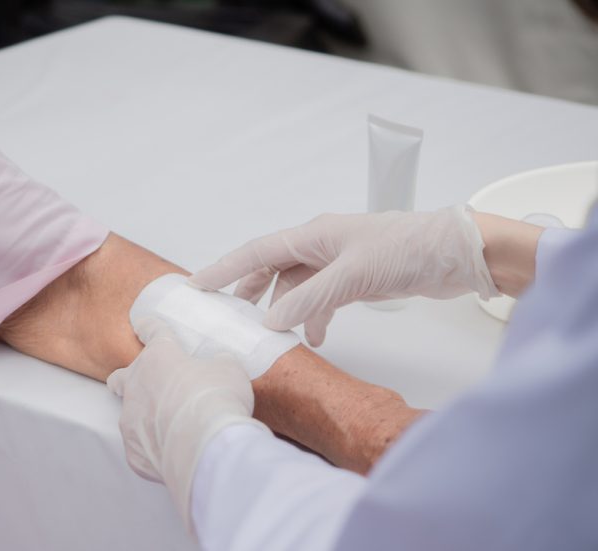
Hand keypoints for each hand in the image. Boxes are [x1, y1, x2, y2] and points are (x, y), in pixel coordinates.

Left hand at [107, 318, 268, 530]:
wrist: (207, 447)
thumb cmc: (217, 399)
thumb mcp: (229, 369)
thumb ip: (219, 364)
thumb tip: (218, 367)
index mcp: (159, 357)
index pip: (153, 332)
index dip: (150, 327)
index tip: (145, 324)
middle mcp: (137, 386)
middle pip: (119, 378)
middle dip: (128, 379)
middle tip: (147, 385)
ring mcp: (131, 422)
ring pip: (130, 417)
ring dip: (148, 419)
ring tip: (175, 429)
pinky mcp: (134, 454)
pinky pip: (143, 449)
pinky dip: (156, 449)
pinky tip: (176, 452)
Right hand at [189, 206, 497, 345]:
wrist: (454, 255)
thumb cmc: (402, 252)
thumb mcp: (350, 276)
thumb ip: (309, 300)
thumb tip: (269, 322)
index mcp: (313, 235)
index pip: (258, 251)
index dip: (226, 268)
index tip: (198, 284)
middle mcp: (321, 245)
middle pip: (274, 267)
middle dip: (252, 290)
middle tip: (231, 314)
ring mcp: (339, 262)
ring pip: (299, 287)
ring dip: (287, 310)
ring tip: (277, 336)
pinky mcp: (356, 278)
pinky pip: (322, 298)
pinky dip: (314, 317)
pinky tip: (315, 338)